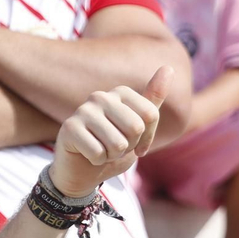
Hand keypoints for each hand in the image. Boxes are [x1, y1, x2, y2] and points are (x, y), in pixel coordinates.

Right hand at [49, 66, 169, 197]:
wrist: (83, 170)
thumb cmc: (114, 148)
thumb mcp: (139, 126)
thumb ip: (152, 101)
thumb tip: (169, 68)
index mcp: (120, 92)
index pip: (150, 114)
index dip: (146, 138)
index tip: (135, 143)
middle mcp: (101, 96)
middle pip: (136, 127)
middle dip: (129, 146)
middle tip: (115, 147)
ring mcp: (83, 111)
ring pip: (118, 143)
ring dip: (113, 156)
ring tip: (102, 150)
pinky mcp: (69, 128)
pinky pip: (98, 153)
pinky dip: (97, 161)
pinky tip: (89, 156)